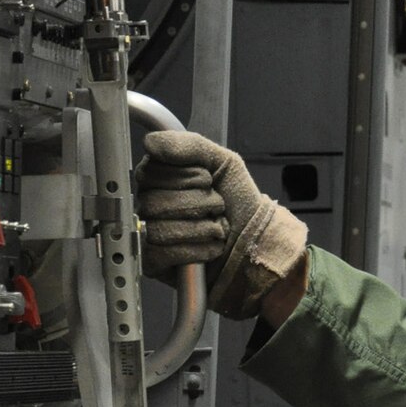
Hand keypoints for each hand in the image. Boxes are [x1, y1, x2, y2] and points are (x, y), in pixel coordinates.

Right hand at [134, 130, 307, 319]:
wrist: (257, 243)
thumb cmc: (239, 204)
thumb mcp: (225, 163)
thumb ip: (191, 146)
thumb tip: (151, 143)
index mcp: (158, 179)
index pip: (150, 172)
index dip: (186, 178)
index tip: (208, 181)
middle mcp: (148, 205)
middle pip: (152, 201)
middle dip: (198, 204)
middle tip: (218, 207)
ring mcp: (148, 235)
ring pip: (158, 228)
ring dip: (200, 228)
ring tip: (217, 228)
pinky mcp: (153, 263)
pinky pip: (160, 254)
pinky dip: (195, 251)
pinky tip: (210, 247)